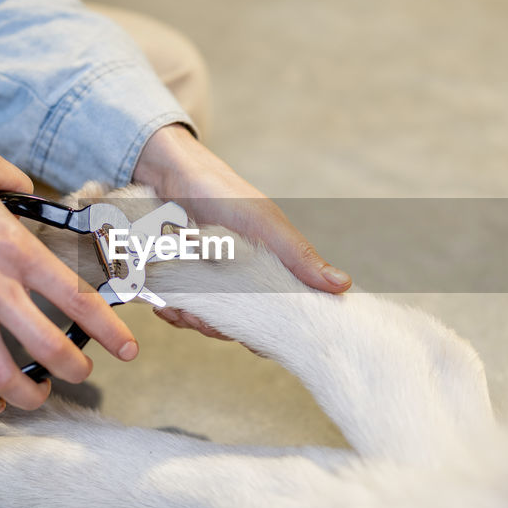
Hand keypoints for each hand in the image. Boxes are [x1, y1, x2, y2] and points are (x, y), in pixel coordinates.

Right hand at [0, 142, 137, 415]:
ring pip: (4, 376)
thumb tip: (34, 191)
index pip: (75, 298)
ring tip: (42, 396)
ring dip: (31, 396)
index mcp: (13, 248)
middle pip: (48, 348)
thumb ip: (16, 178)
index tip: (127, 349)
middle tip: (84, 372)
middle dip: (76, 370)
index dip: (108, 330)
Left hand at [133, 125, 349, 336]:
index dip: (264, 332)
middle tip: (205, 307)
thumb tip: (344, 285)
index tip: (251, 332)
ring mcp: (205, 285)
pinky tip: (163, 296)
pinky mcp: (176, 284)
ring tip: (181, 299)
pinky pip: (174, 310)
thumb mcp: (267, 225)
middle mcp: (238, 285)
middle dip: (218, 324)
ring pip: (203, 322)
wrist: (173, 174)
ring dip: (191, 316)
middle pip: (233, 328)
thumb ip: (300, 257)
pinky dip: (169, 307)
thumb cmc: (226, 195)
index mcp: (267, 276)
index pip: (272, 320)